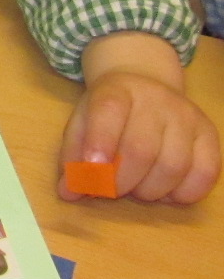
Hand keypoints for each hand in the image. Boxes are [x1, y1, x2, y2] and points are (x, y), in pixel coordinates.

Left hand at [58, 31, 219, 204]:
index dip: (100, 142)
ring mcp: (187, 116)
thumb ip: (72, 157)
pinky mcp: (209, 134)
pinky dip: (183, 193)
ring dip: (149, 191)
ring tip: (136, 188)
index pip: (109, 112)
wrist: (146, 84)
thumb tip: (69, 192)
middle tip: (110, 190)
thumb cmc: (109, 113)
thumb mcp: (81, 123)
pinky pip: (205, 173)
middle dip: (121, 182)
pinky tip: (165, 191)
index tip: (92, 170)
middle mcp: (155, 99)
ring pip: (173, 167)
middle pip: (142, 150)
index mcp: (116, 91)